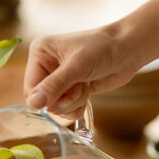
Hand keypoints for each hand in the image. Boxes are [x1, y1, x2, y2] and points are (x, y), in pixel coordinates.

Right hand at [24, 25, 139, 118]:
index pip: (30, 88)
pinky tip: (88, 90)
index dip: (46, 97)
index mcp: (40, 53)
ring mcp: (58, 79)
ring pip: (56, 107)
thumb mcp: (77, 66)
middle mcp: (46, 66)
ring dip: (73, 102)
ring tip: (86, 84)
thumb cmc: (103, 48)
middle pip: (43, 101)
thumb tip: (33, 103)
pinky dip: (78, 106)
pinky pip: (66, 110)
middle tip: (80, 85)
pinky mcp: (70, 90)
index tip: (64, 94)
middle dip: (64, 100)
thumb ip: (54, 86)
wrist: (127, 50)